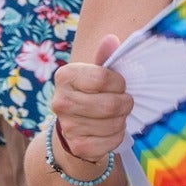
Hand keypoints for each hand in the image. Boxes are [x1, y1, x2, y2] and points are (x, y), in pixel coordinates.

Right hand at [51, 33, 134, 161]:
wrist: (74, 130)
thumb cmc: (91, 95)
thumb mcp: (97, 74)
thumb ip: (105, 58)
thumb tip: (111, 39)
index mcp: (65, 77)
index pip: (103, 77)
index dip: (119, 83)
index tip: (118, 85)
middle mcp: (61, 101)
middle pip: (111, 104)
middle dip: (124, 104)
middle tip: (123, 103)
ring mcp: (68, 126)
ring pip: (114, 123)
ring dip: (122, 120)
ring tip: (114, 117)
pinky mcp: (79, 146)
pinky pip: (112, 141)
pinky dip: (117, 136)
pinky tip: (108, 131)